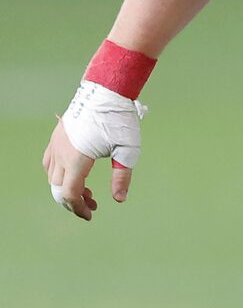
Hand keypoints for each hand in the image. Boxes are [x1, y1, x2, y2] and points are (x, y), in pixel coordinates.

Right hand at [45, 83, 143, 219]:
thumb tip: (119, 199)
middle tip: (93, 205)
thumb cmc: (119, 121)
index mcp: (77, 159)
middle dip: (74, 201)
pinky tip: (75, 174)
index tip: (91, 214)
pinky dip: (59, 174)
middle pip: (58, 188)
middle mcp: (61, 153)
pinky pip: (49, 162)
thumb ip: (122, 176)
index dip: (78, 208)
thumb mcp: (128, 150)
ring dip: (66, 188)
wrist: (106, 92)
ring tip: (88, 192)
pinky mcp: (56, 137)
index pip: (69, 193)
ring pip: (52, 176)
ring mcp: (56, 144)